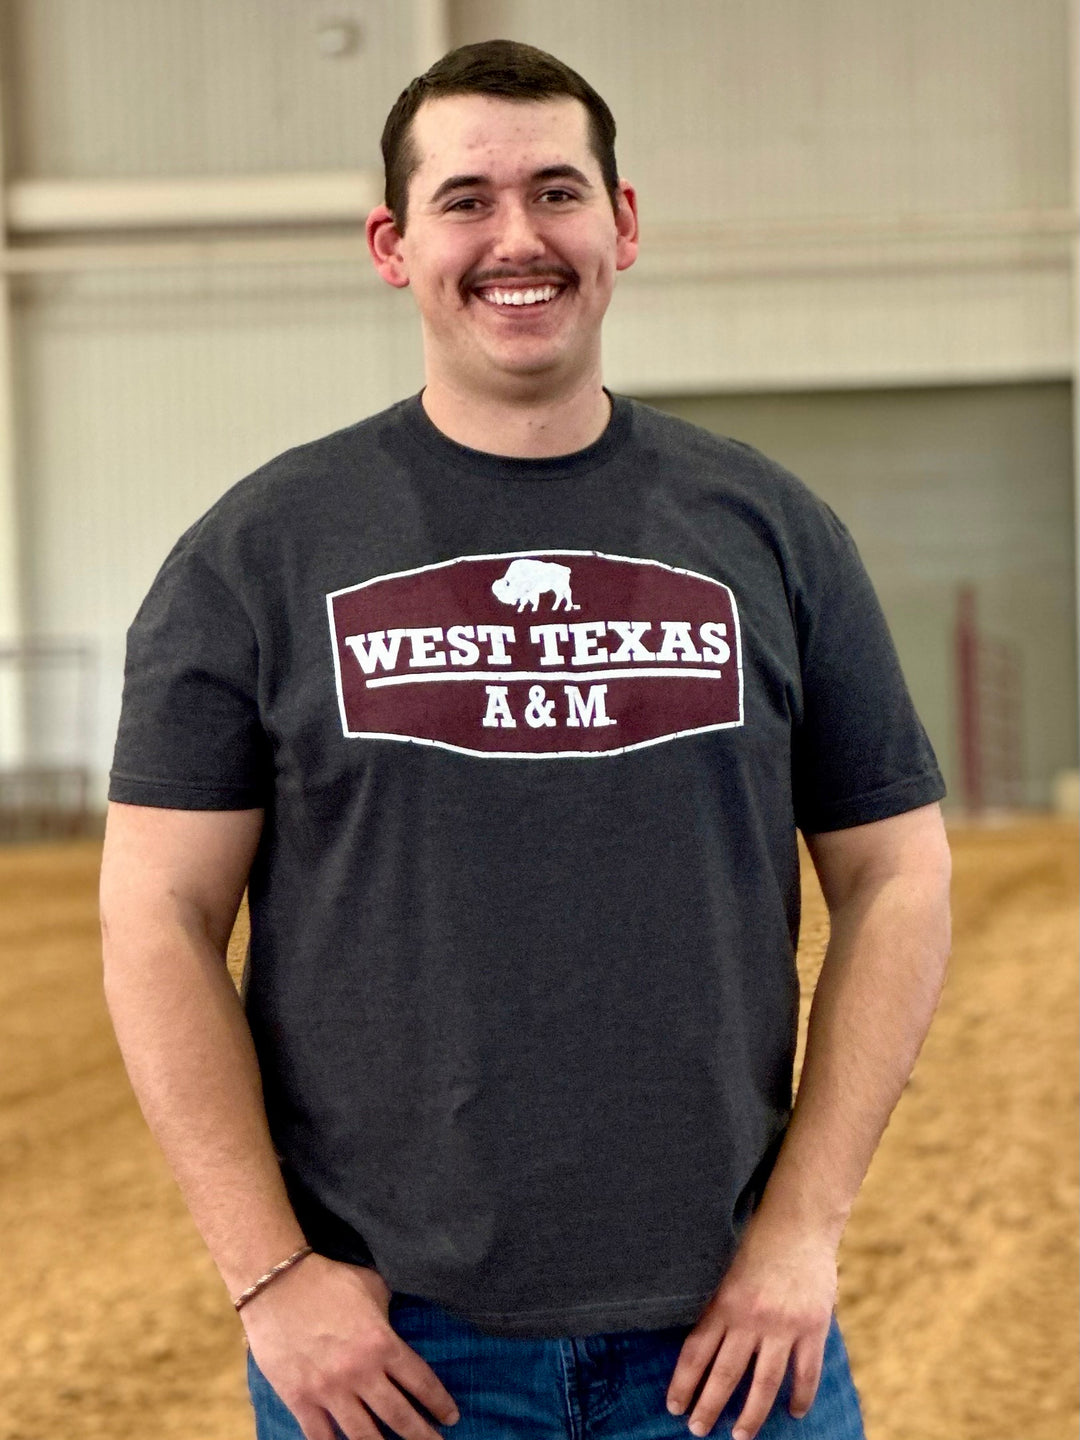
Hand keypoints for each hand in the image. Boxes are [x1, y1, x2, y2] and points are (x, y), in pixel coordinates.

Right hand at [241, 1253, 460, 1439]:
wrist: (276, 1282)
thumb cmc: (327, 1279)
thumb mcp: (371, 1287)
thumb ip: (387, 1313)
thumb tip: (395, 1326)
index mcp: (382, 1342)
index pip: (421, 1381)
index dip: (439, 1403)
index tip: (450, 1417)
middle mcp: (360, 1372)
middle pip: (399, 1416)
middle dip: (422, 1436)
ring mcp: (329, 1389)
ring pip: (364, 1436)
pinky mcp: (300, 1398)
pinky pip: (321, 1437)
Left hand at [665, 1215, 837, 1439]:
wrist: (799, 1221)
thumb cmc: (757, 1241)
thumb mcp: (726, 1269)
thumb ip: (717, 1305)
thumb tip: (700, 1343)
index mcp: (725, 1302)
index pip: (697, 1352)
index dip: (683, 1382)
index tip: (674, 1406)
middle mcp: (751, 1317)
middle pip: (726, 1374)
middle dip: (709, 1406)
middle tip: (697, 1430)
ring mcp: (784, 1325)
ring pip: (764, 1383)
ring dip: (750, 1414)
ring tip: (739, 1436)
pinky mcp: (813, 1327)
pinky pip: (806, 1372)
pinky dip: (800, 1396)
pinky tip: (793, 1413)